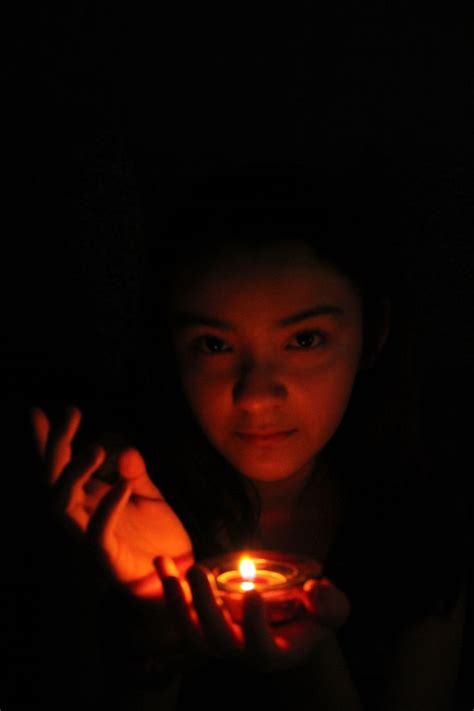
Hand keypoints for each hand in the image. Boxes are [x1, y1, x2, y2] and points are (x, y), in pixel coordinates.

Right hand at [31, 405, 193, 595]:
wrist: (180, 575)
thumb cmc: (159, 536)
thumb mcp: (149, 495)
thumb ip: (135, 472)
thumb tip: (124, 450)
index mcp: (87, 500)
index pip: (60, 467)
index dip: (47, 441)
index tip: (40, 411)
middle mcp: (80, 517)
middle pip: (52, 479)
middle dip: (56, 445)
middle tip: (71, 413)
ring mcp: (88, 539)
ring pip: (60, 505)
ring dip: (74, 474)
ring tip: (96, 448)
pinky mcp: (106, 560)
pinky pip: (97, 534)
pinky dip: (107, 508)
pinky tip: (124, 485)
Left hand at [154, 556, 349, 671]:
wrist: (293, 622)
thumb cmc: (315, 615)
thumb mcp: (333, 609)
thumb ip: (331, 604)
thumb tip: (315, 592)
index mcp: (274, 653)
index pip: (260, 648)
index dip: (254, 625)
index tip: (252, 594)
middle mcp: (242, 652)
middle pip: (216, 640)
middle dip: (203, 607)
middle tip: (198, 571)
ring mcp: (219, 640)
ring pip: (191, 632)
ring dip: (176, 601)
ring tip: (168, 571)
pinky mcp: (203, 625)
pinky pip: (181, 612)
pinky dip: (169, 588)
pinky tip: (161, 561)